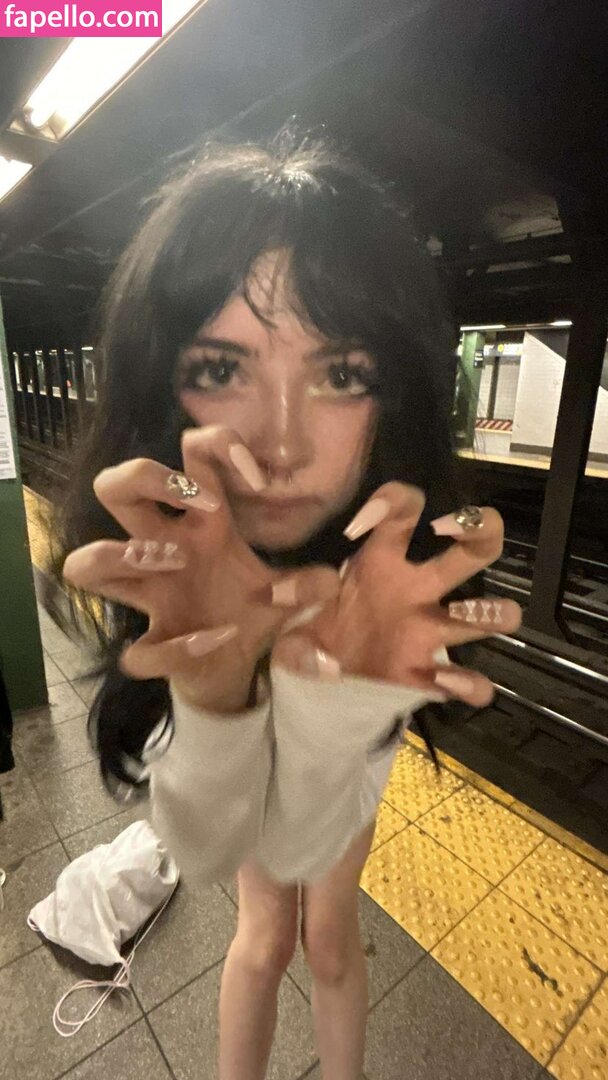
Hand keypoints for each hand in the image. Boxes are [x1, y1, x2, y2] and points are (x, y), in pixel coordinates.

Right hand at [63, 425, 337, 711]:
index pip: (191, 455)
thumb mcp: (296, 593)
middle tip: (199, 506)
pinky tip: (214, 639)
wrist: (237, 668)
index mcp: (202, 525)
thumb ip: (315, 582)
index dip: (217, 446)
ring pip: (86, 563)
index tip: (258, 479)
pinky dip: (177, 648)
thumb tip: (332, 579)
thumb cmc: (254, 611)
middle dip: (145, 479)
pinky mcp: (150, 647)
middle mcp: (165, 550)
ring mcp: (149, 596)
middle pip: (114, 486)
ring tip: (177, 561)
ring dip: (127, 556)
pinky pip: (137, 652)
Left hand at [271, 483, 521, 707]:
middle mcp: (415, 591)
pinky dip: (466, 683)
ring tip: (464, 614)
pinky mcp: (430, 676)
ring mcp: (429, 633)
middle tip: (450, 532)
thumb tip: (303, 634)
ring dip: (491, 611)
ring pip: (490, 613)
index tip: (358, 525)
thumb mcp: (287, 625)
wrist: (314, 688)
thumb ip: (289, 621)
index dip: (394, 502)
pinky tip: (440, 681)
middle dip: (478, 529)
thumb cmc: (309, 636)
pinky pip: (472, 682)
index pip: (404, 511)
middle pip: (472, 547)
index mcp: (381, 564)